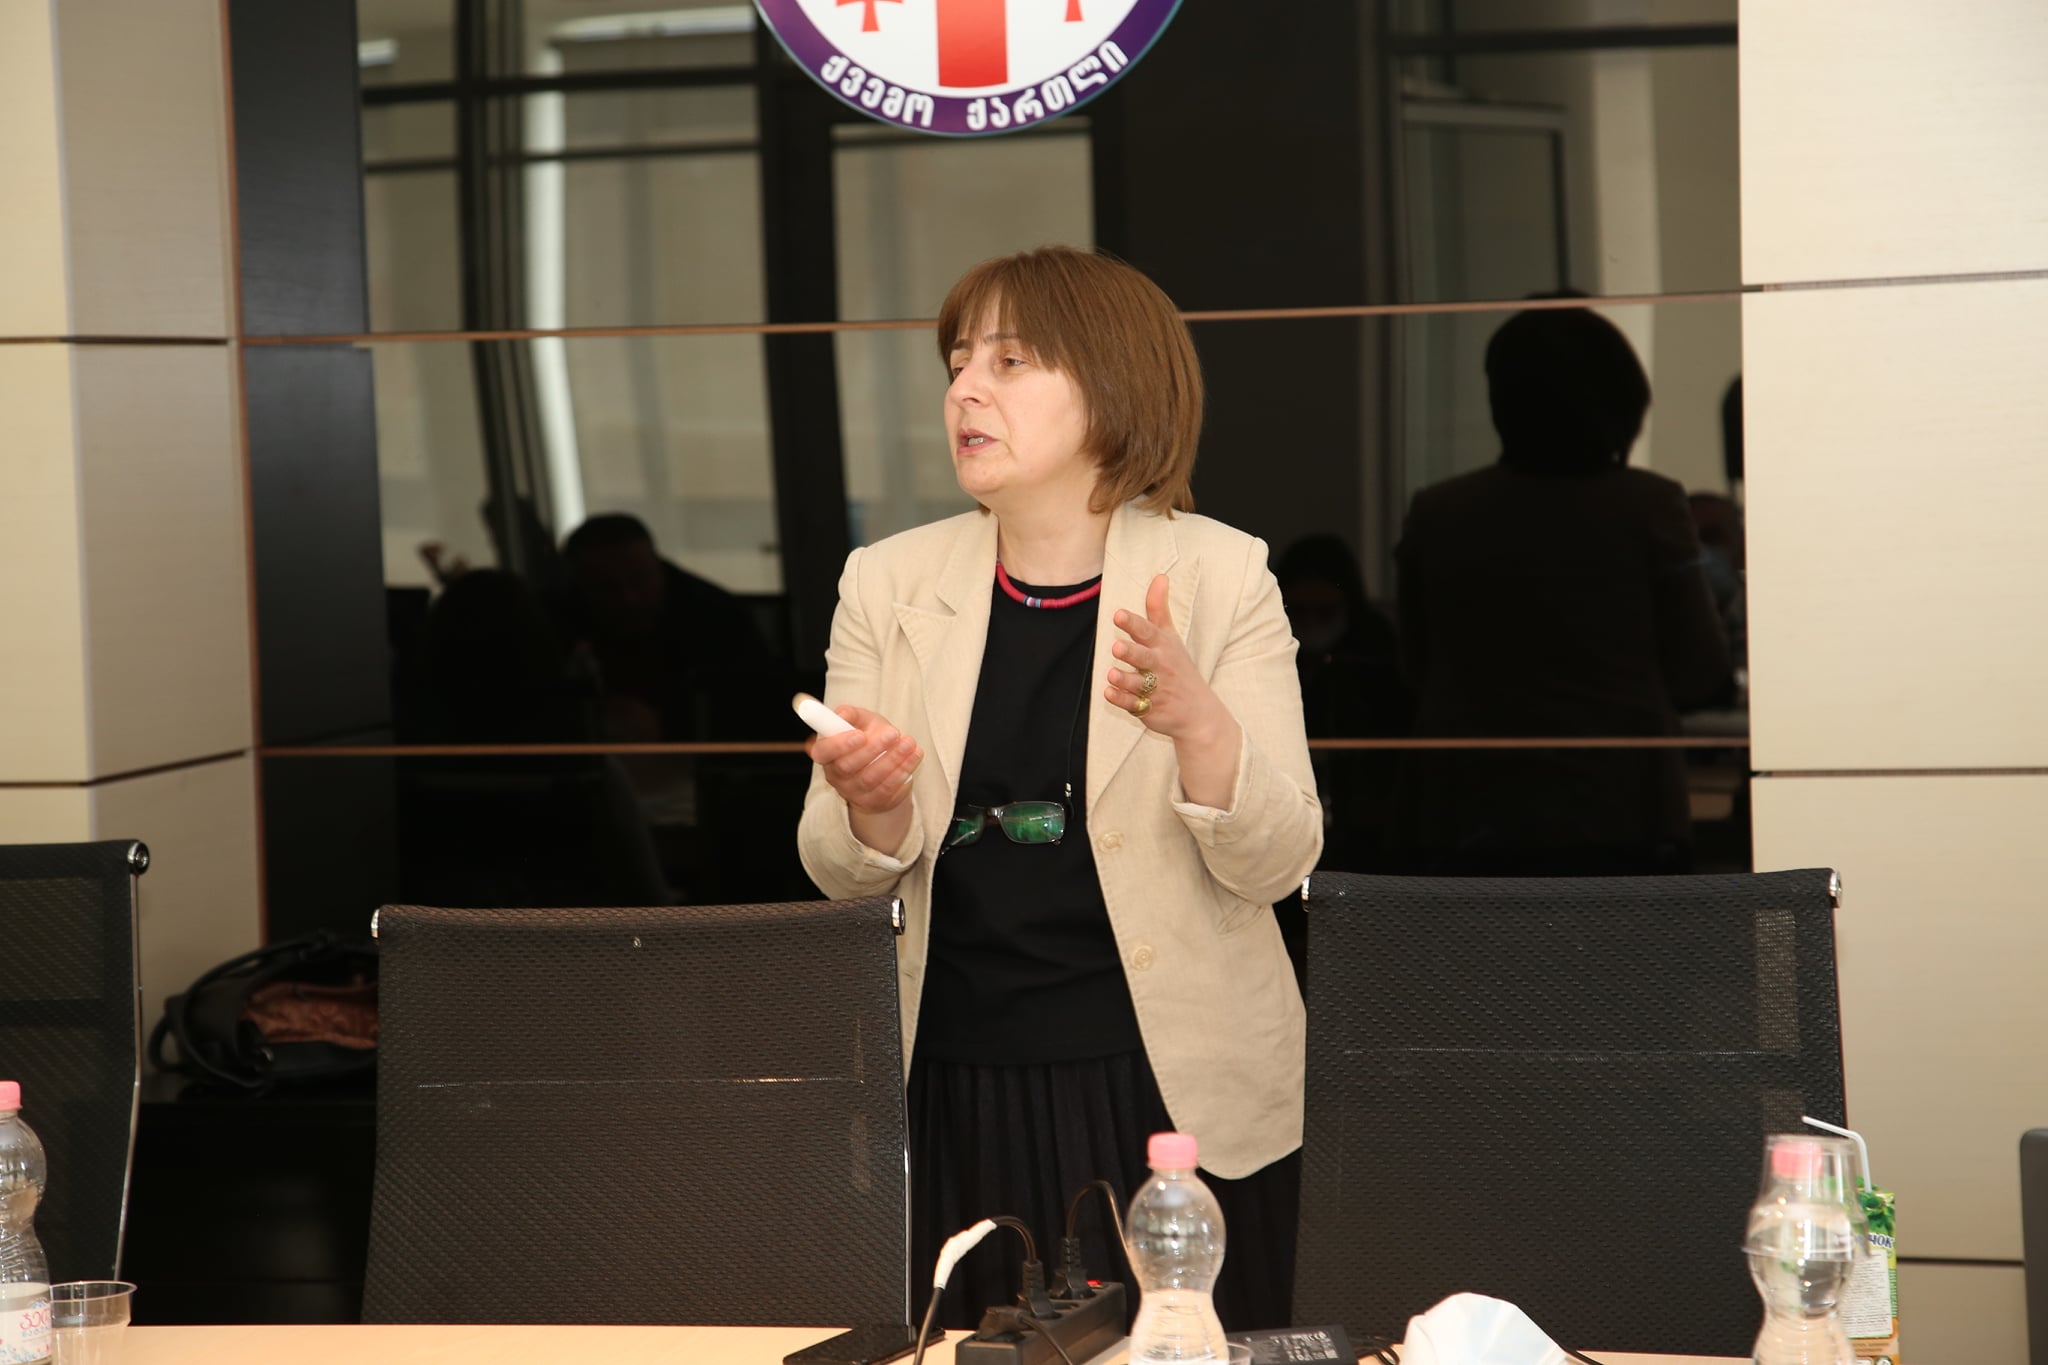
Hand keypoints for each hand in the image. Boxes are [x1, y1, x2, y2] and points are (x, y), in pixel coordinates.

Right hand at [806, 705, 923, 815]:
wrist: (886, 766)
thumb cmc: (870, 738)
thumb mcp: (862, 721)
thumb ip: (852, 715)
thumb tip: (843, 713)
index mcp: (827, 753)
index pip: (823, 751)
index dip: (839, 744)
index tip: (860, 734)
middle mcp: (835, 775)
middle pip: (847, 766)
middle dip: (873, 748)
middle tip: (893, 733)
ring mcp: (852, 792)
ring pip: (870, 778)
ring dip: (892, 759)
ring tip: (909, 742)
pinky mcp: (872, 801)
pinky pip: (886, 788)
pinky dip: (902, 770)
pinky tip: (913, 756)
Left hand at [1106, 574, 1225, 740]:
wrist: (1199, 712)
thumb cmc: (1179, 668)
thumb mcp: (1171, 637)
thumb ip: (1159, 609)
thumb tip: (1160, 576)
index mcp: (1163, 646)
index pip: (1147, 631)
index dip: (1132, 624)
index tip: (1118, 614)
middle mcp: (1159, 666)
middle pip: (1143, 658)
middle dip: (1131, 653)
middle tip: (1116, 647)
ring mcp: (1155, 689)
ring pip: (1136, 683)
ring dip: (1124, 679)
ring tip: (1112, 674)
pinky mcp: (1148, 709)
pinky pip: (1133, 705)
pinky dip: (1121, 700)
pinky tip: (1108, 693)